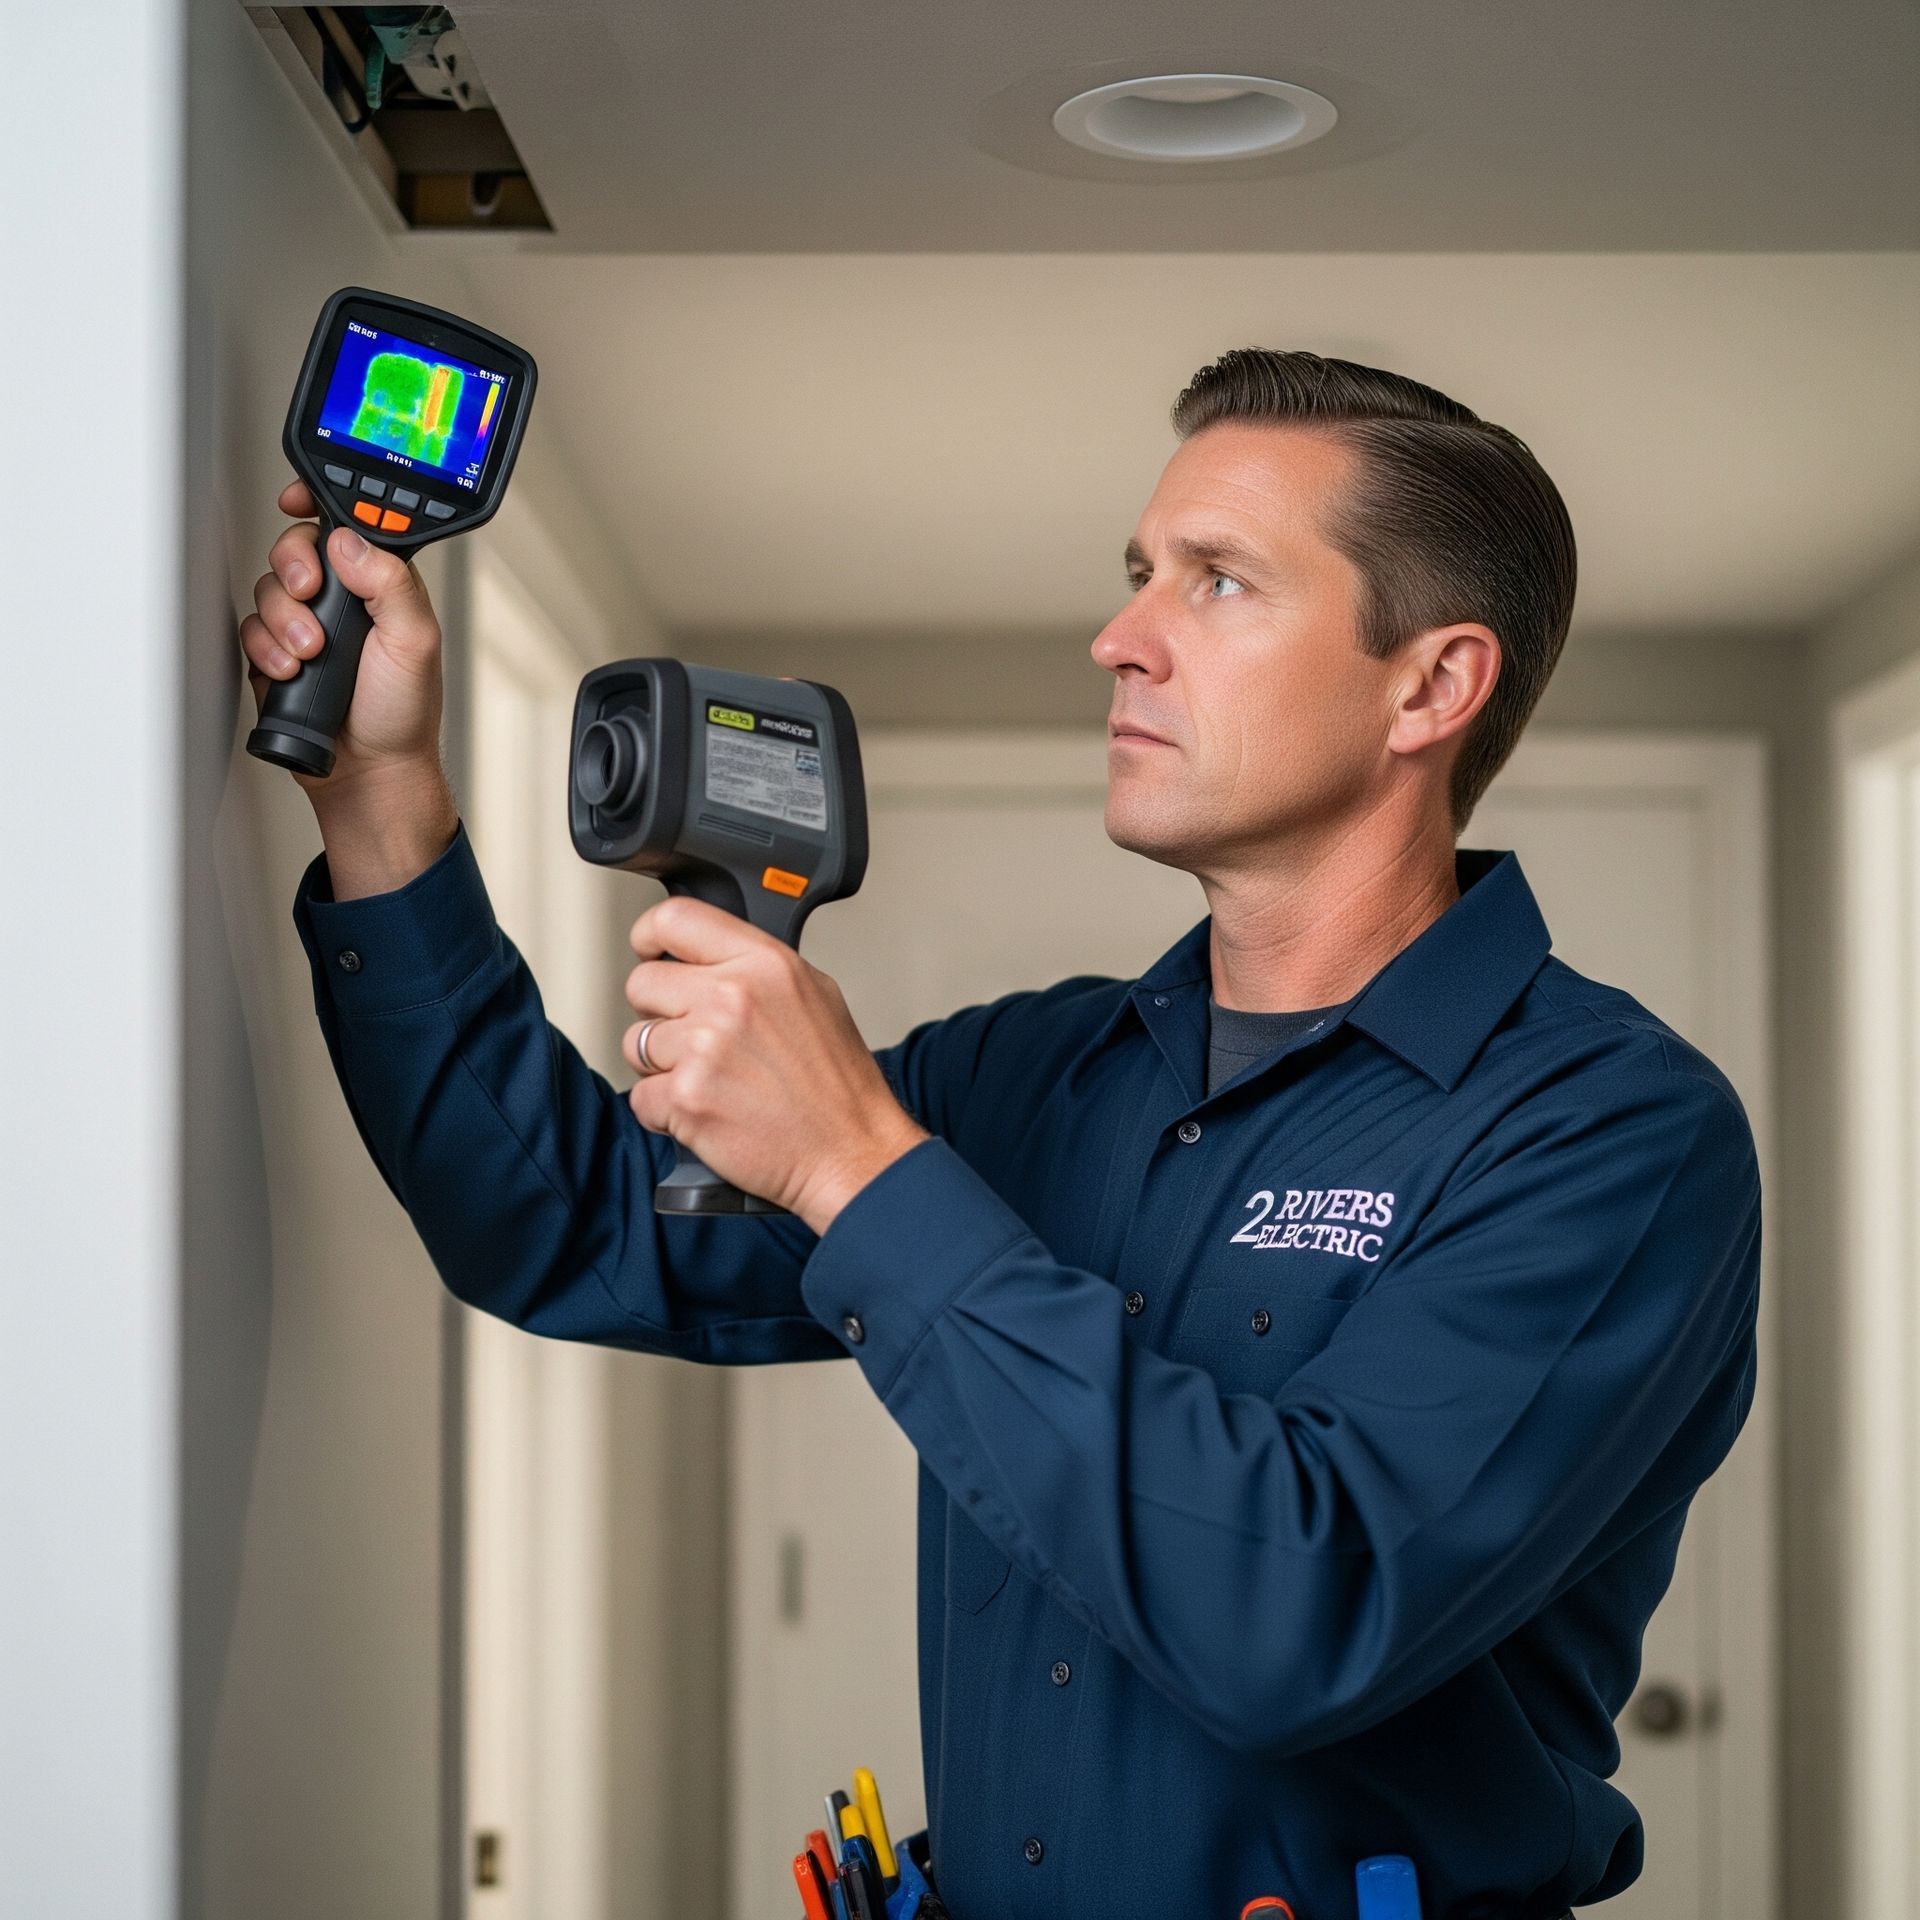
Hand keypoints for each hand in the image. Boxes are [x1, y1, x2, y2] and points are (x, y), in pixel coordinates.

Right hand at [239, 479, 445, 790]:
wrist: (368, 771)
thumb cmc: (403, 712)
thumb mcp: (415, 641)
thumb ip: (390, 583)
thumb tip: (349, 541)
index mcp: (384, 582)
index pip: (346, 524)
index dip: (317, 504)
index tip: (296, 501)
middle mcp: (344, 596)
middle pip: (296, 547)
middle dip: (294, 567)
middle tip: (309, 591)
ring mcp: (307, 622)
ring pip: (270, 587)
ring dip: (284, 618)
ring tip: (311, 653)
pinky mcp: (277, 650)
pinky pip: (251, 627)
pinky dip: (266, 647)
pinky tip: (290, 669)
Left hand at [622, 898, 927, 1233]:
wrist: (850, 1152)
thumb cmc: (838, 1085)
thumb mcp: (815, 995)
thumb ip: (756, 967)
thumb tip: (708, 955)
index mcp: (765, 964)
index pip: (676, 920)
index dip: (651, 935)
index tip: (651, 951)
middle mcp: (731, 998)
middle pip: (642, 984)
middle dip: (660, 1013)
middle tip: (696, 1039)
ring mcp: (704, 1048)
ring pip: (636, 1042)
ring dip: (661, 1066)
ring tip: (711, 1080)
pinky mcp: (686, 1099)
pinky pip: (640, 1096)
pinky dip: (665, 1111)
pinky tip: (709, 1111)